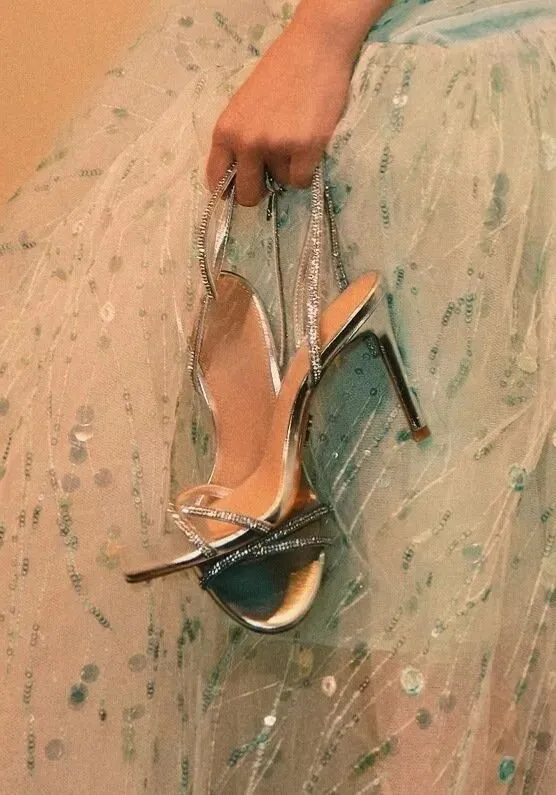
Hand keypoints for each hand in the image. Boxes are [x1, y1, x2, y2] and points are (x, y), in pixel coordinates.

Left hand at [206, 19, 352, 205]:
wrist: (314, 48)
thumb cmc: (279, 72)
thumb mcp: (244, 104)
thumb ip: (239, 137)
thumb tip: (242, 175)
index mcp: (226, 129)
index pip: (217, 178)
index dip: (228, 190)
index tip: (237, 191)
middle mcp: (247, 141)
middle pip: (247, 193)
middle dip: (258, 192)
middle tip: (269, 181)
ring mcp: (276, 146)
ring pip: (280, 183)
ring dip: (288, 170)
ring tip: (295, 139)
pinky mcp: (305, 148)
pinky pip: (301, 180)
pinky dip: (306, 171)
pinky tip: (309, 147)